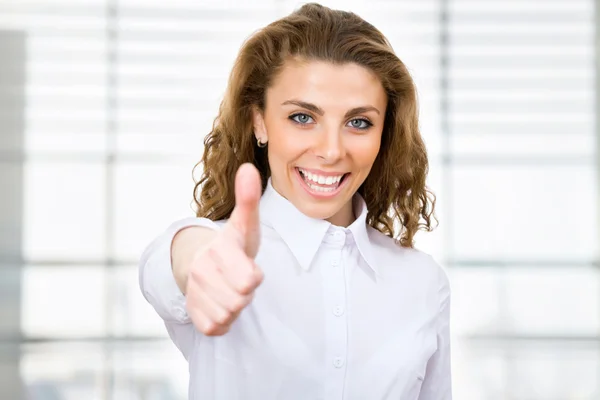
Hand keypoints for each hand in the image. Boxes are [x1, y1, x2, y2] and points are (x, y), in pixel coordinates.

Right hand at [186, 163, 263, 335]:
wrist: (200, 261)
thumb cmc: (232, 244)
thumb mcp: (244, 223)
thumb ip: (248, 199)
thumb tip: (248, 168)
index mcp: (218, 250)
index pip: (250, 280)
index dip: (254, 276)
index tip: (246, 265)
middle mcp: (201, 271)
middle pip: (241, 300)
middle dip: (245, 293)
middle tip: (238, 279)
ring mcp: (194, 293)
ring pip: (229, 315)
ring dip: (235, 307)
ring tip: (229, 290)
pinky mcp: (192, 313)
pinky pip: (216, 327)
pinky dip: (223, 321)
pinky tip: (220, 303)